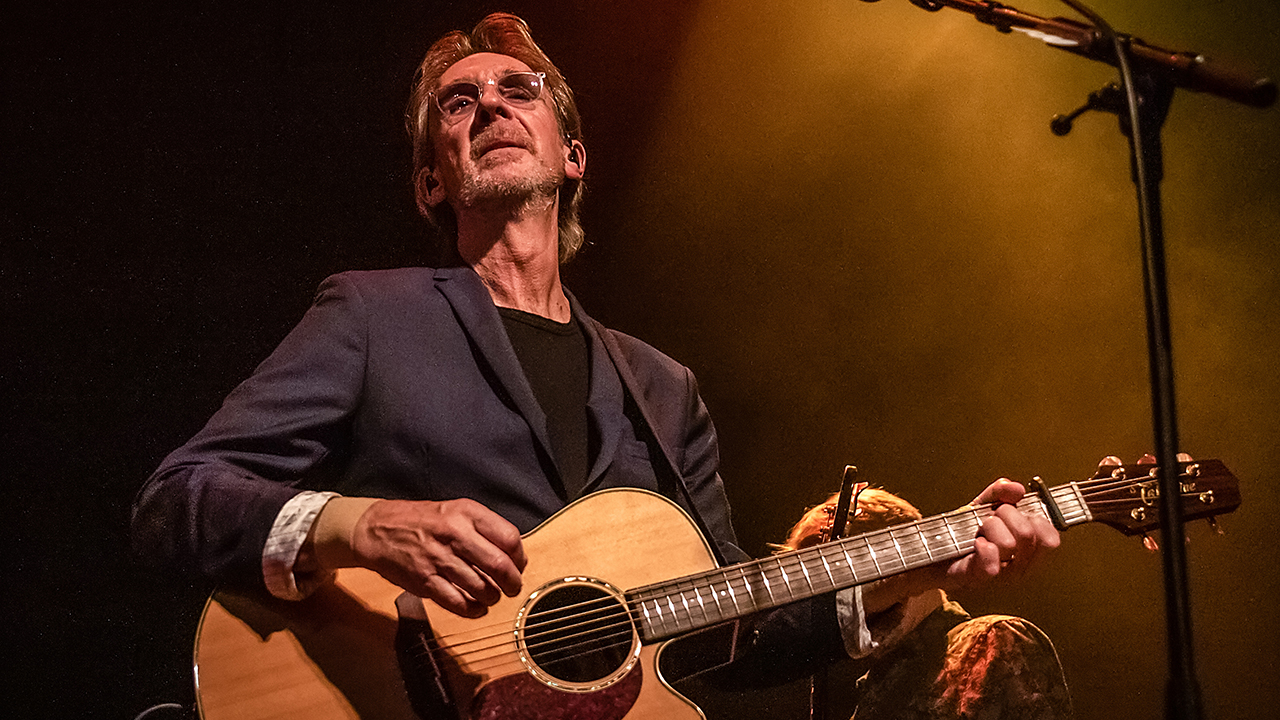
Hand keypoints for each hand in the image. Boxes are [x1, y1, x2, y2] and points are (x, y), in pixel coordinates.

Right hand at [350, 498, 526, 617]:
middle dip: (512, 583)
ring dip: (492, 597)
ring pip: (481, 587)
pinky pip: (457, 602)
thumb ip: (483, 528)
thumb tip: (512, 554)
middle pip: (499, 565)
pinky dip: (472, 610)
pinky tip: (476, 608)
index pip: (509, 537)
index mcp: (466, 513)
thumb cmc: (420, 521)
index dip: (520, 557)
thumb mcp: (455, 511)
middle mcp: (455, 534)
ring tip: (491, 596)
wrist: (377, 529)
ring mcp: (439, 558)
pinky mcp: (424, 580)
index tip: (519, 565)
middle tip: (512, 588)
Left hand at [940, 479, 1060, 590]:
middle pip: (1027, 533)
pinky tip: (976, 542)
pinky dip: (983, 548)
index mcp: (1028, 548)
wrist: (936, 547)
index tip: (1019, 513)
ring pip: (1008, 544)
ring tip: (980, 530)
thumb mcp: (985, 504)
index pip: (1050, 538)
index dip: (1036, 520)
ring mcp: (999, 575)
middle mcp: (1018, 565)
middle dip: (1006, 515)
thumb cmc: (966, 529)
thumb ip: (1002, 492)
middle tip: (992, 518)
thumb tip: (1017, 489)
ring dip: (990, 527)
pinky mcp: (976, 578)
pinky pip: (991, 566)